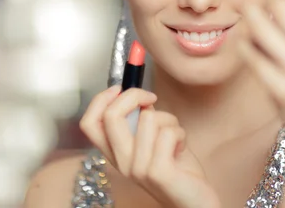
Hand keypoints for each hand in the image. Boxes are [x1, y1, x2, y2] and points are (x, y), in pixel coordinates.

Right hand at [80, 87, 220, 207]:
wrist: (195, 202)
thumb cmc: (178, 168)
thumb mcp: (153, 141)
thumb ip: (141, 123)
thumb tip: (138, 95)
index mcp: (115, 154)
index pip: (89, 123)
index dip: (101, 99)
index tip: (120, 88)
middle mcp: (121, 163)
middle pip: (111, 116)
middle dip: (134, 95)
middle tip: (152, 98)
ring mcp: (137, 169)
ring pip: (149, 118)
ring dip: (169, 119)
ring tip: (175, 136)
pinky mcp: (157, 172)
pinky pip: (169, 132)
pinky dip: (181, 132)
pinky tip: (182, 147)